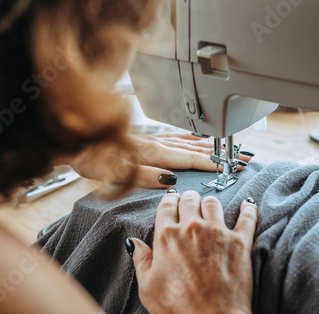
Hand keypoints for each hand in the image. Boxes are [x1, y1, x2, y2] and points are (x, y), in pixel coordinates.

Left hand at [67, 132, 253, 187]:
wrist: (77, 142)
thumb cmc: (94, 157)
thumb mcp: (116, 172)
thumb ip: (144, 176)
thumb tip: (169, 181)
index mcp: (152, 152)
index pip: (188, 159)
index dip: (211, 163)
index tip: (230, 166)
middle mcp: (156, 143)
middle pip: (194, 148)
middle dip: (219, 154)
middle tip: (241, 157)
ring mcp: (153, 138)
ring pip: (187, 141)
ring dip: (210, 146)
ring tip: (228, 149)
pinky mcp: (148, 138)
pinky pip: (176, 136)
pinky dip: (191, 138)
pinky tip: (196, 139)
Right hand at [130, 190, 257, 313]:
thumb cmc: (177, 308)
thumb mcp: (148, 287)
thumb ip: (141, 260)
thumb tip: (134, 242)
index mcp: (167, 236)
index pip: (166, 206)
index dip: (169, 201)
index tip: (171, 201)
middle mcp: (191, 228)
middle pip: (189, 199)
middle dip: (188, 199)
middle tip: (189, 203)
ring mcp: (217, 232)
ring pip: (213, 203)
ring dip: (209, 203)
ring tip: (210, 208)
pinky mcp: (239, 242)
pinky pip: (247, 217)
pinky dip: (248, 209)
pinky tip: (247, 204)